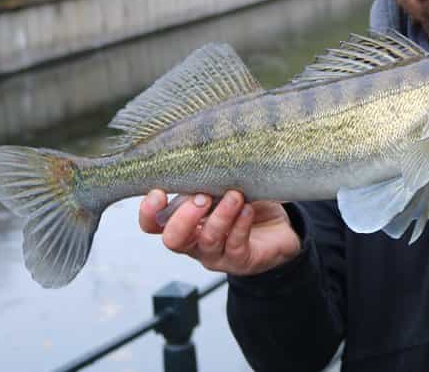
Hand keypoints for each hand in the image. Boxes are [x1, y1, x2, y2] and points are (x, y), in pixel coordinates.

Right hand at [139, 189, 301, 275]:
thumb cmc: (246, 205)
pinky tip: (247, 209)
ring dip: (220, 215)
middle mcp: (196, 242)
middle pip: (173, 240)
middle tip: (202, 197)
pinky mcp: (241, 260)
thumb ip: (206, 183)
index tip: (158, 193)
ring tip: (235, 196)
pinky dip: (241, 224)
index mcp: (185, 224)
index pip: (154, 225)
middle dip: (184, 217)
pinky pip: (236, 244)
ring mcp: (218, 254)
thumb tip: (196, 168)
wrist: (280, 229)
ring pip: (208, 240)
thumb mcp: (223, 189)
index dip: (148, 213)